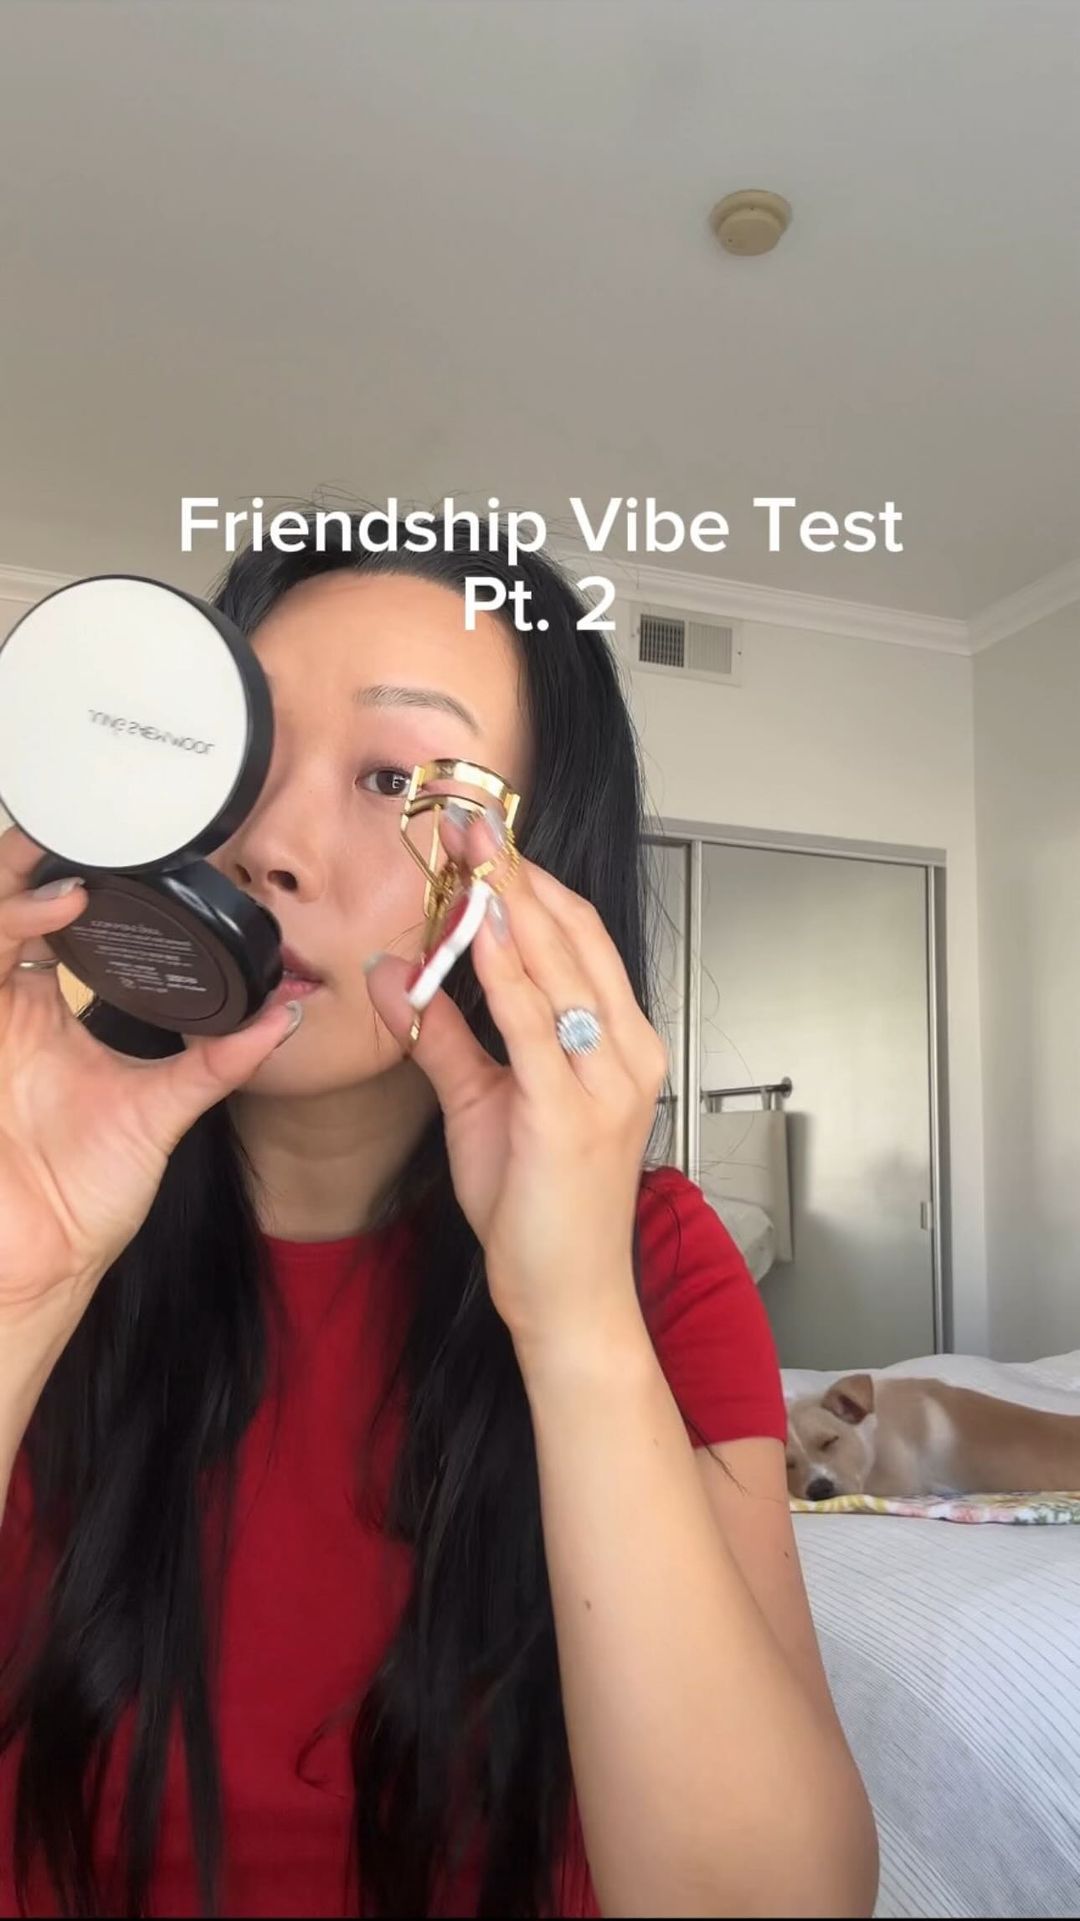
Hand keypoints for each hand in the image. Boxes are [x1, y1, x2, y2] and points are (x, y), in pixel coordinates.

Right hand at [0, 826, 303, 1325]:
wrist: (41, 1265)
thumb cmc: (84, 1195)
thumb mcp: (164, 1112)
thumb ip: (220, 1059)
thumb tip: (286, 1014)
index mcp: (41, 1013)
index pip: (46, 918)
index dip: (67, 875)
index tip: (120, 851)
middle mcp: (4, 1010)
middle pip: (5, 906)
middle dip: (26, 859)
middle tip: (78, 833)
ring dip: (14, 890)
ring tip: (69, 878)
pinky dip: (8, 931)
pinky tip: (46, 917)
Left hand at [363, 813, 667, 1362]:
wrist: (568, 1296)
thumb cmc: (540, 1210)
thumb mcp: (484, 1104)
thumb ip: (442, 1035)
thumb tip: (394, 973)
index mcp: (620, 1044)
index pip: (579, 939)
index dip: (531, 882)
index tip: (484, 837)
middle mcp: (626, 1052)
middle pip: (573, 936)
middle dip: (517, 872)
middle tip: (471, 817)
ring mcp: (607, 1079)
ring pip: (558, 965)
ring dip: (509, 900)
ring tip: (472, 848)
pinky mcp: (574, 1110)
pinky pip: (534, 1020)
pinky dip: (504, 965)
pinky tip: (477, 924)